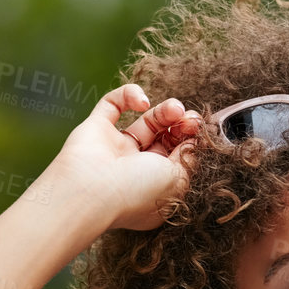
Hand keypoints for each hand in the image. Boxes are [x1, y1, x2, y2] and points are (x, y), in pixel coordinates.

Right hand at [51, 84, 203, 231]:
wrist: (90, 192)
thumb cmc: (136, 193)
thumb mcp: (178, 179)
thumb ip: (188, 157)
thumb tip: (192, 140)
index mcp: (154, 187)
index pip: (177, 158)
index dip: (190, 140)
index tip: (199, 128)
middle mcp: (134, 169)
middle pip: (164, 138)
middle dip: (180, 124)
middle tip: (189, 117)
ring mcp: (114, 148)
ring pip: (145, 121)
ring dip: (164, 110)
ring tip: (174, 108)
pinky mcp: (95, 128)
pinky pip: (113, 103)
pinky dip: (128, 95)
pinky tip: (142, 102)